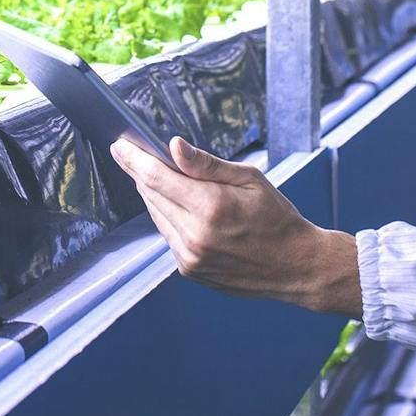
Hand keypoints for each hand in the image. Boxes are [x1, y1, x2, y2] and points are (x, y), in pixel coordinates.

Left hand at [108, 136, 360, 317]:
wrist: (296, 266)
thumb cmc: (277, 216)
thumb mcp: (249, 179)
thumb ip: (206, 165)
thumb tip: (173, 146)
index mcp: (211, 207)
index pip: (157, 178)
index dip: (134, 159)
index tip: (119, 145)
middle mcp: (195, 235)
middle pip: (152, 196)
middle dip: (139, 173)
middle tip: (130, 153)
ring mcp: (190, 257)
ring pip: (157, 216)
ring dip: (153, 195)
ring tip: (157, 176)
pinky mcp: (190, 270)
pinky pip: (168, 236)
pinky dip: (168, 217)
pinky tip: (178, 206)